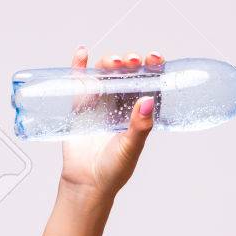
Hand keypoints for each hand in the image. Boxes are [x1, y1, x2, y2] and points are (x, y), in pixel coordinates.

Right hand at [60, 46, 164, 198]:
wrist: (86, 182)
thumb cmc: (113, 169)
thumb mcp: (130, 148)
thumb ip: (140, 127)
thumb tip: (148, 100)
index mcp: (139, 113)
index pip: (149, 84)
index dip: (153, 68)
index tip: (156, 58)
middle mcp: (121, 104)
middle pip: (128, 74)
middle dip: (131, 63)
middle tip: (132, 61)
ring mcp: (100, 103)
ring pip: (106, 74)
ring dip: (109, 62)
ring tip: (113, 62)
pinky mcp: (79, 105)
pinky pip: (80, 82)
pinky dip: (80, 66)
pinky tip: (82, 53)